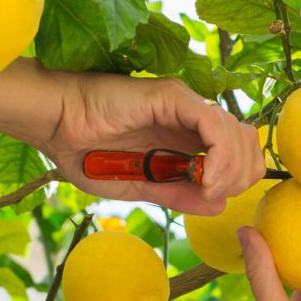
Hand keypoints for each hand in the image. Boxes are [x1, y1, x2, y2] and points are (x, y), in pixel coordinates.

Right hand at [40, 73, 263, 213]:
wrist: (54, 125)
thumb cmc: (85, 152)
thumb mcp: (139, 186)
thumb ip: (177, 194)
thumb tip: (218, 204)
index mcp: (185, 136)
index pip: (237, 152)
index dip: (237, 179)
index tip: (213, 199)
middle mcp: (191, 117)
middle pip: (246, 142)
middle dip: (240, 175)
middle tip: (212, 194)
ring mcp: (184, 104)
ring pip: (236, 133)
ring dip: (230, 169)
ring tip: (206, 188)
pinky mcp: (173, 96)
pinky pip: (214, 124)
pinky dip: (219, 155)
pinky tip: (204, 177)